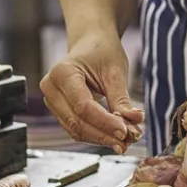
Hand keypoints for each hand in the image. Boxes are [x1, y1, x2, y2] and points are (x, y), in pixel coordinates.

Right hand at [39, 32, 144, 152]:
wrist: (90, 44)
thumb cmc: (102, 51)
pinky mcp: (59, 111)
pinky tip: (113, 138)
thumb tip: (135, 121)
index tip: (125, 131)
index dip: (104, 122)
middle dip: (103, 135)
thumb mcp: (115, 71)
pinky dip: (95, 135)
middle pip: (76, 122)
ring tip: (124, 142)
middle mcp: (51, 88)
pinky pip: (76, 128)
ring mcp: (52, 101)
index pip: (83, 106)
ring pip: (75, 129)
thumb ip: (121, 99)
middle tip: (127, 142)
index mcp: (62, 73)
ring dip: (100, 139)